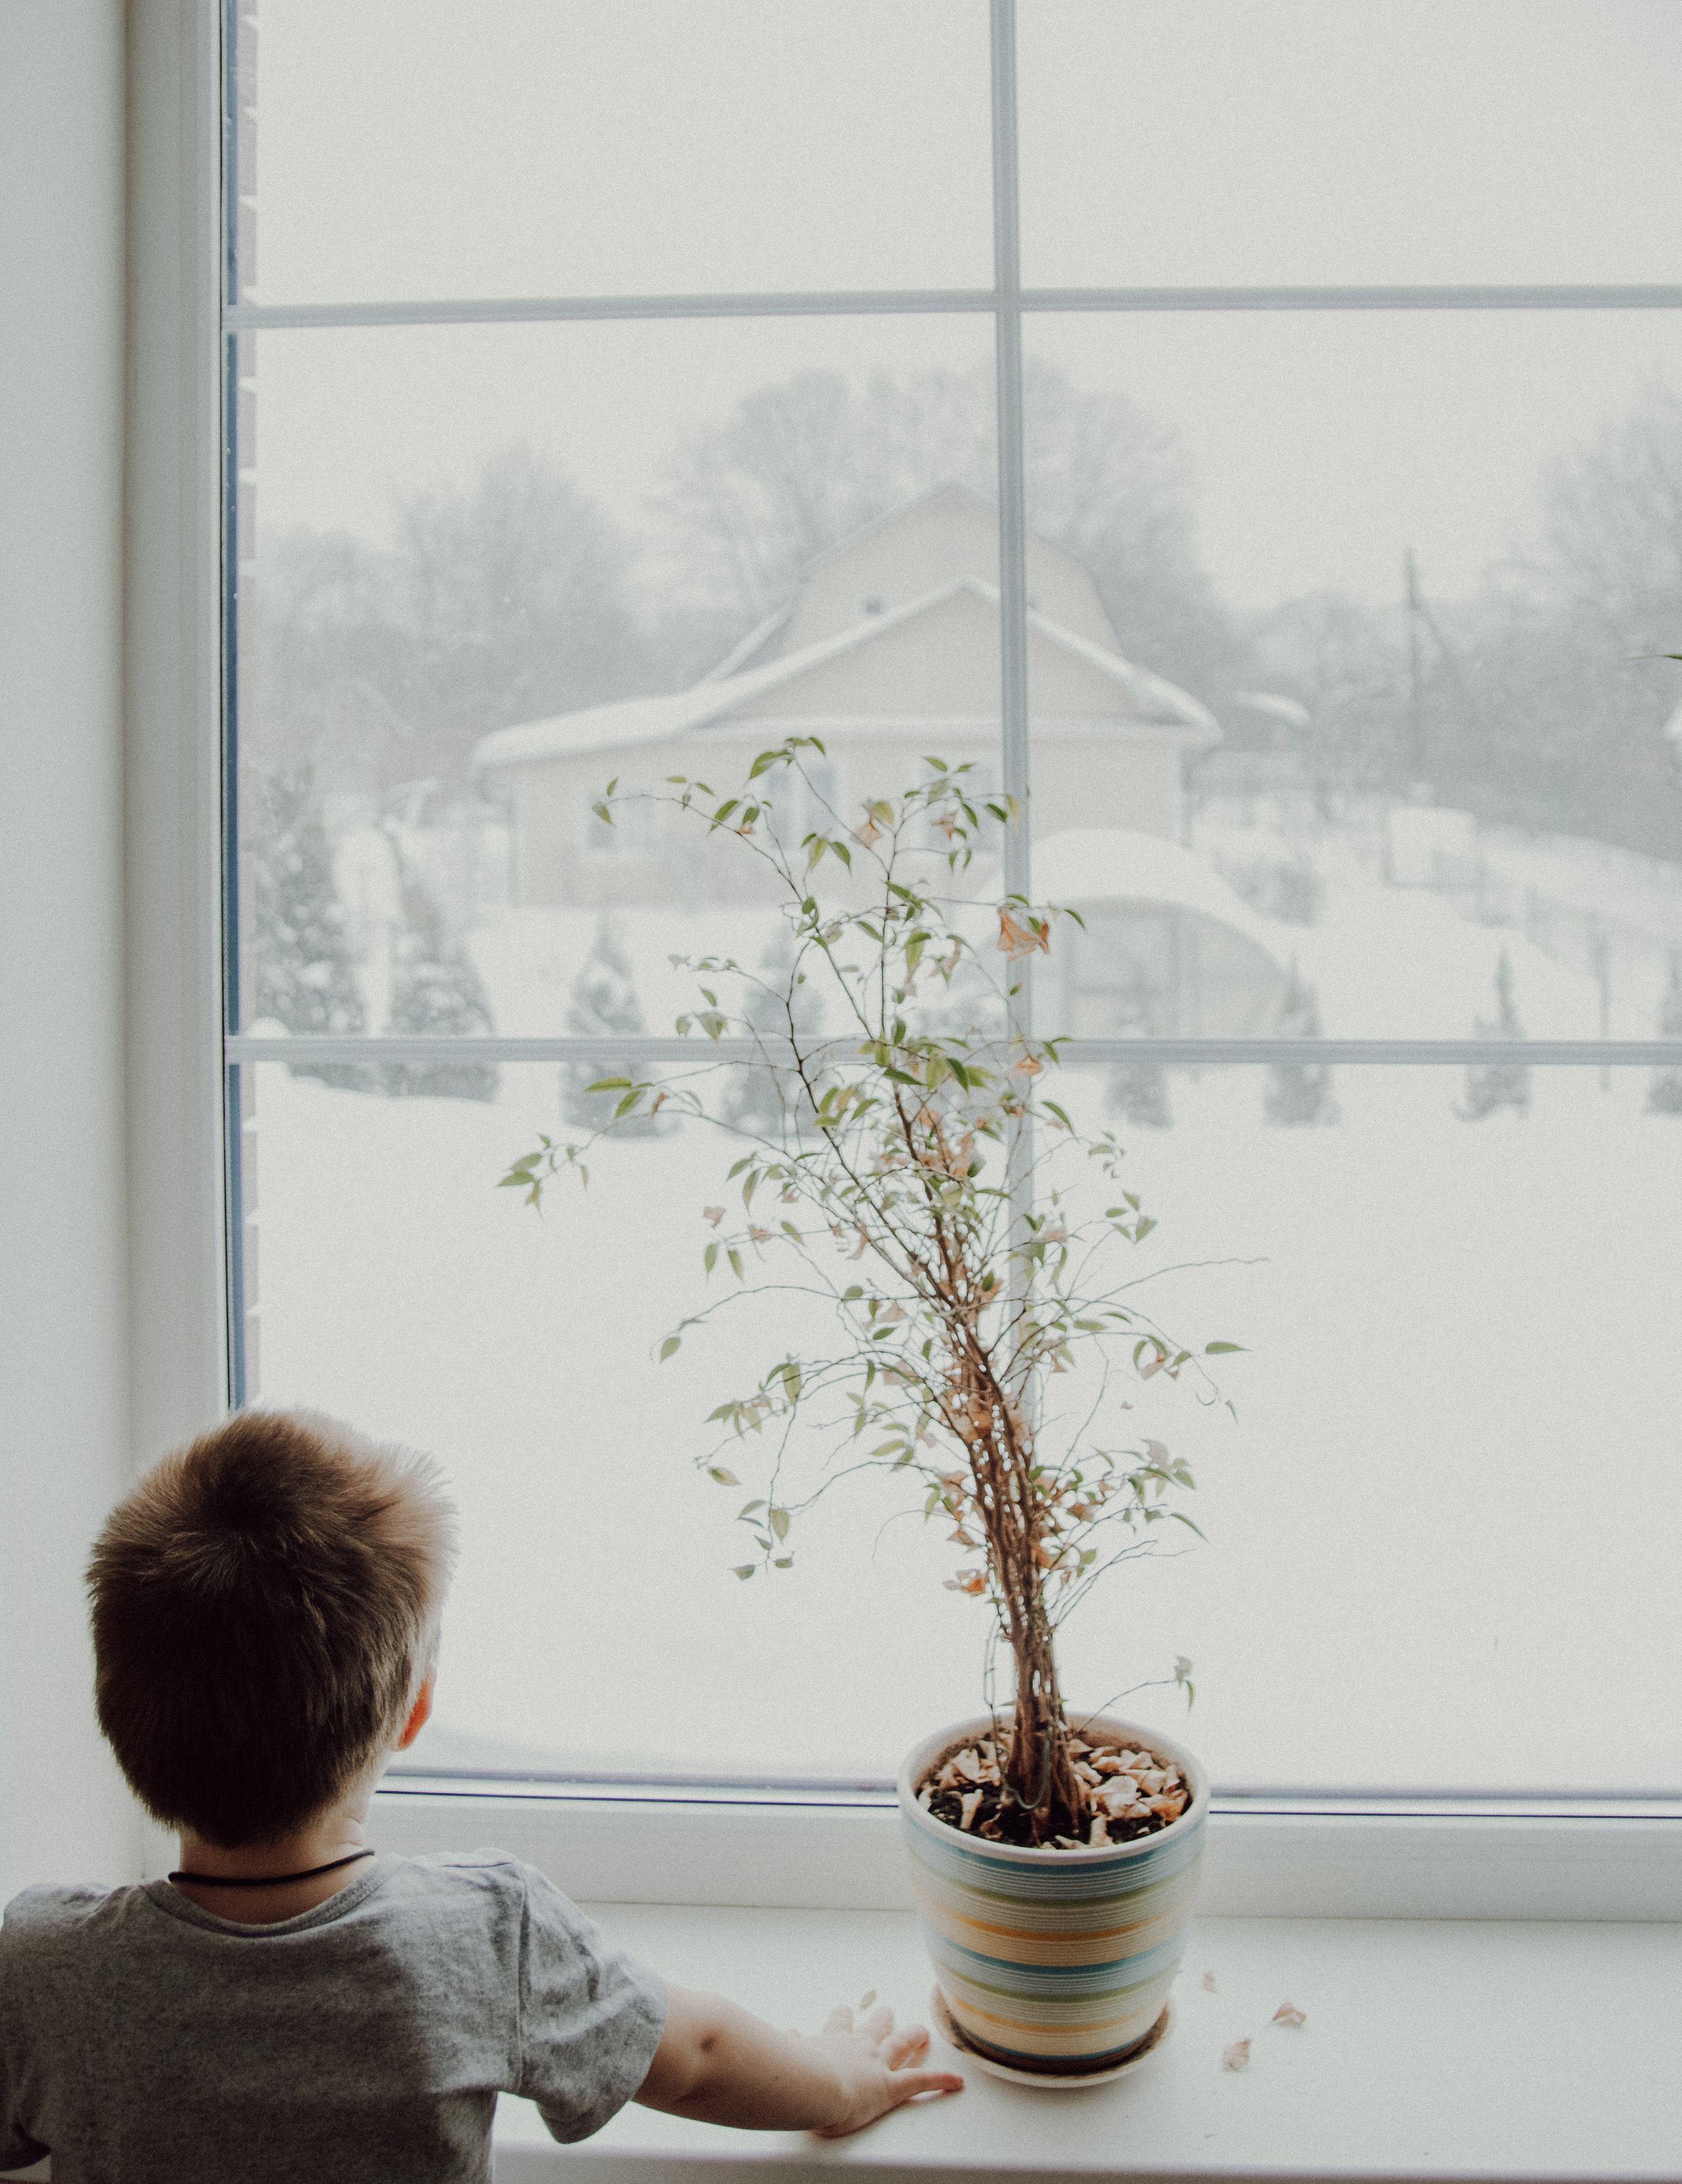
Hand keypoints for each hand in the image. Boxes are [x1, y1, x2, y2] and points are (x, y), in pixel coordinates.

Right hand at [806, 2000, 963, 2138]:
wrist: (816, 2084)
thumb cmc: (799, 2073)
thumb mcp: (792, 2056)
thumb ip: (792, 2046)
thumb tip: (788, 2033)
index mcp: (834, 2041)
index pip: (840, 2024)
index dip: (844, 2017)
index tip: (845, 2010)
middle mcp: (859, 2048)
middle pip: (876, 2028)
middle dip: (883, 2020)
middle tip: (888, 2010)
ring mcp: (878, 2065)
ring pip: (901, 2046)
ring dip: (912, 2037)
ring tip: (922, 2031)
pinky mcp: (893, 2086)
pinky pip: (921, 2081)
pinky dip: (940, 2080)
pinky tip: (956, 2081)